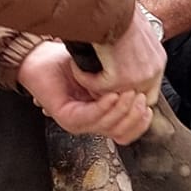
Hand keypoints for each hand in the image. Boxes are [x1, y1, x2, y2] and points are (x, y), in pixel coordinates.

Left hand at [17, 43, 154, 142]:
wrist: (41, 56)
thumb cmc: (71, 62)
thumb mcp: (106, 75)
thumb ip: (124, 87)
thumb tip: (147, 92)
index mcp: (102, 115)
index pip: (127, 132)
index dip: (141, 122)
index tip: (148, 104)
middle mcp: (91, 122)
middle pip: (122, 133)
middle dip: (135, 117)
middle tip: (140, 98)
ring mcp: (79, 123)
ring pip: (109, 127)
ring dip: (123, 111)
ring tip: (129, 93)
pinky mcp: (67, 118)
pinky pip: (91, 117)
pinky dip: (104, 107)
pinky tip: (112, 95)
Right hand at [73, 5, 165, 99]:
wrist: (112, 3)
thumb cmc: (118, 10)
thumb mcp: (135, 34)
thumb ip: (133, 53)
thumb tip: (121, 63)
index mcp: (157, 61)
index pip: (147, 93)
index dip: (127, 92)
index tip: (110, 85)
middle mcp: (152, 72)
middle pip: (131, 99)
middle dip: (110, 93)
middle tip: (92, 83)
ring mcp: (138, 77)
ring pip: (110, 94)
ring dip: (93, 84)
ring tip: (82, 71)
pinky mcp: (119, 77)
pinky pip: (95, 86)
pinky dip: (82, 77)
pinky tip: (76, 65)